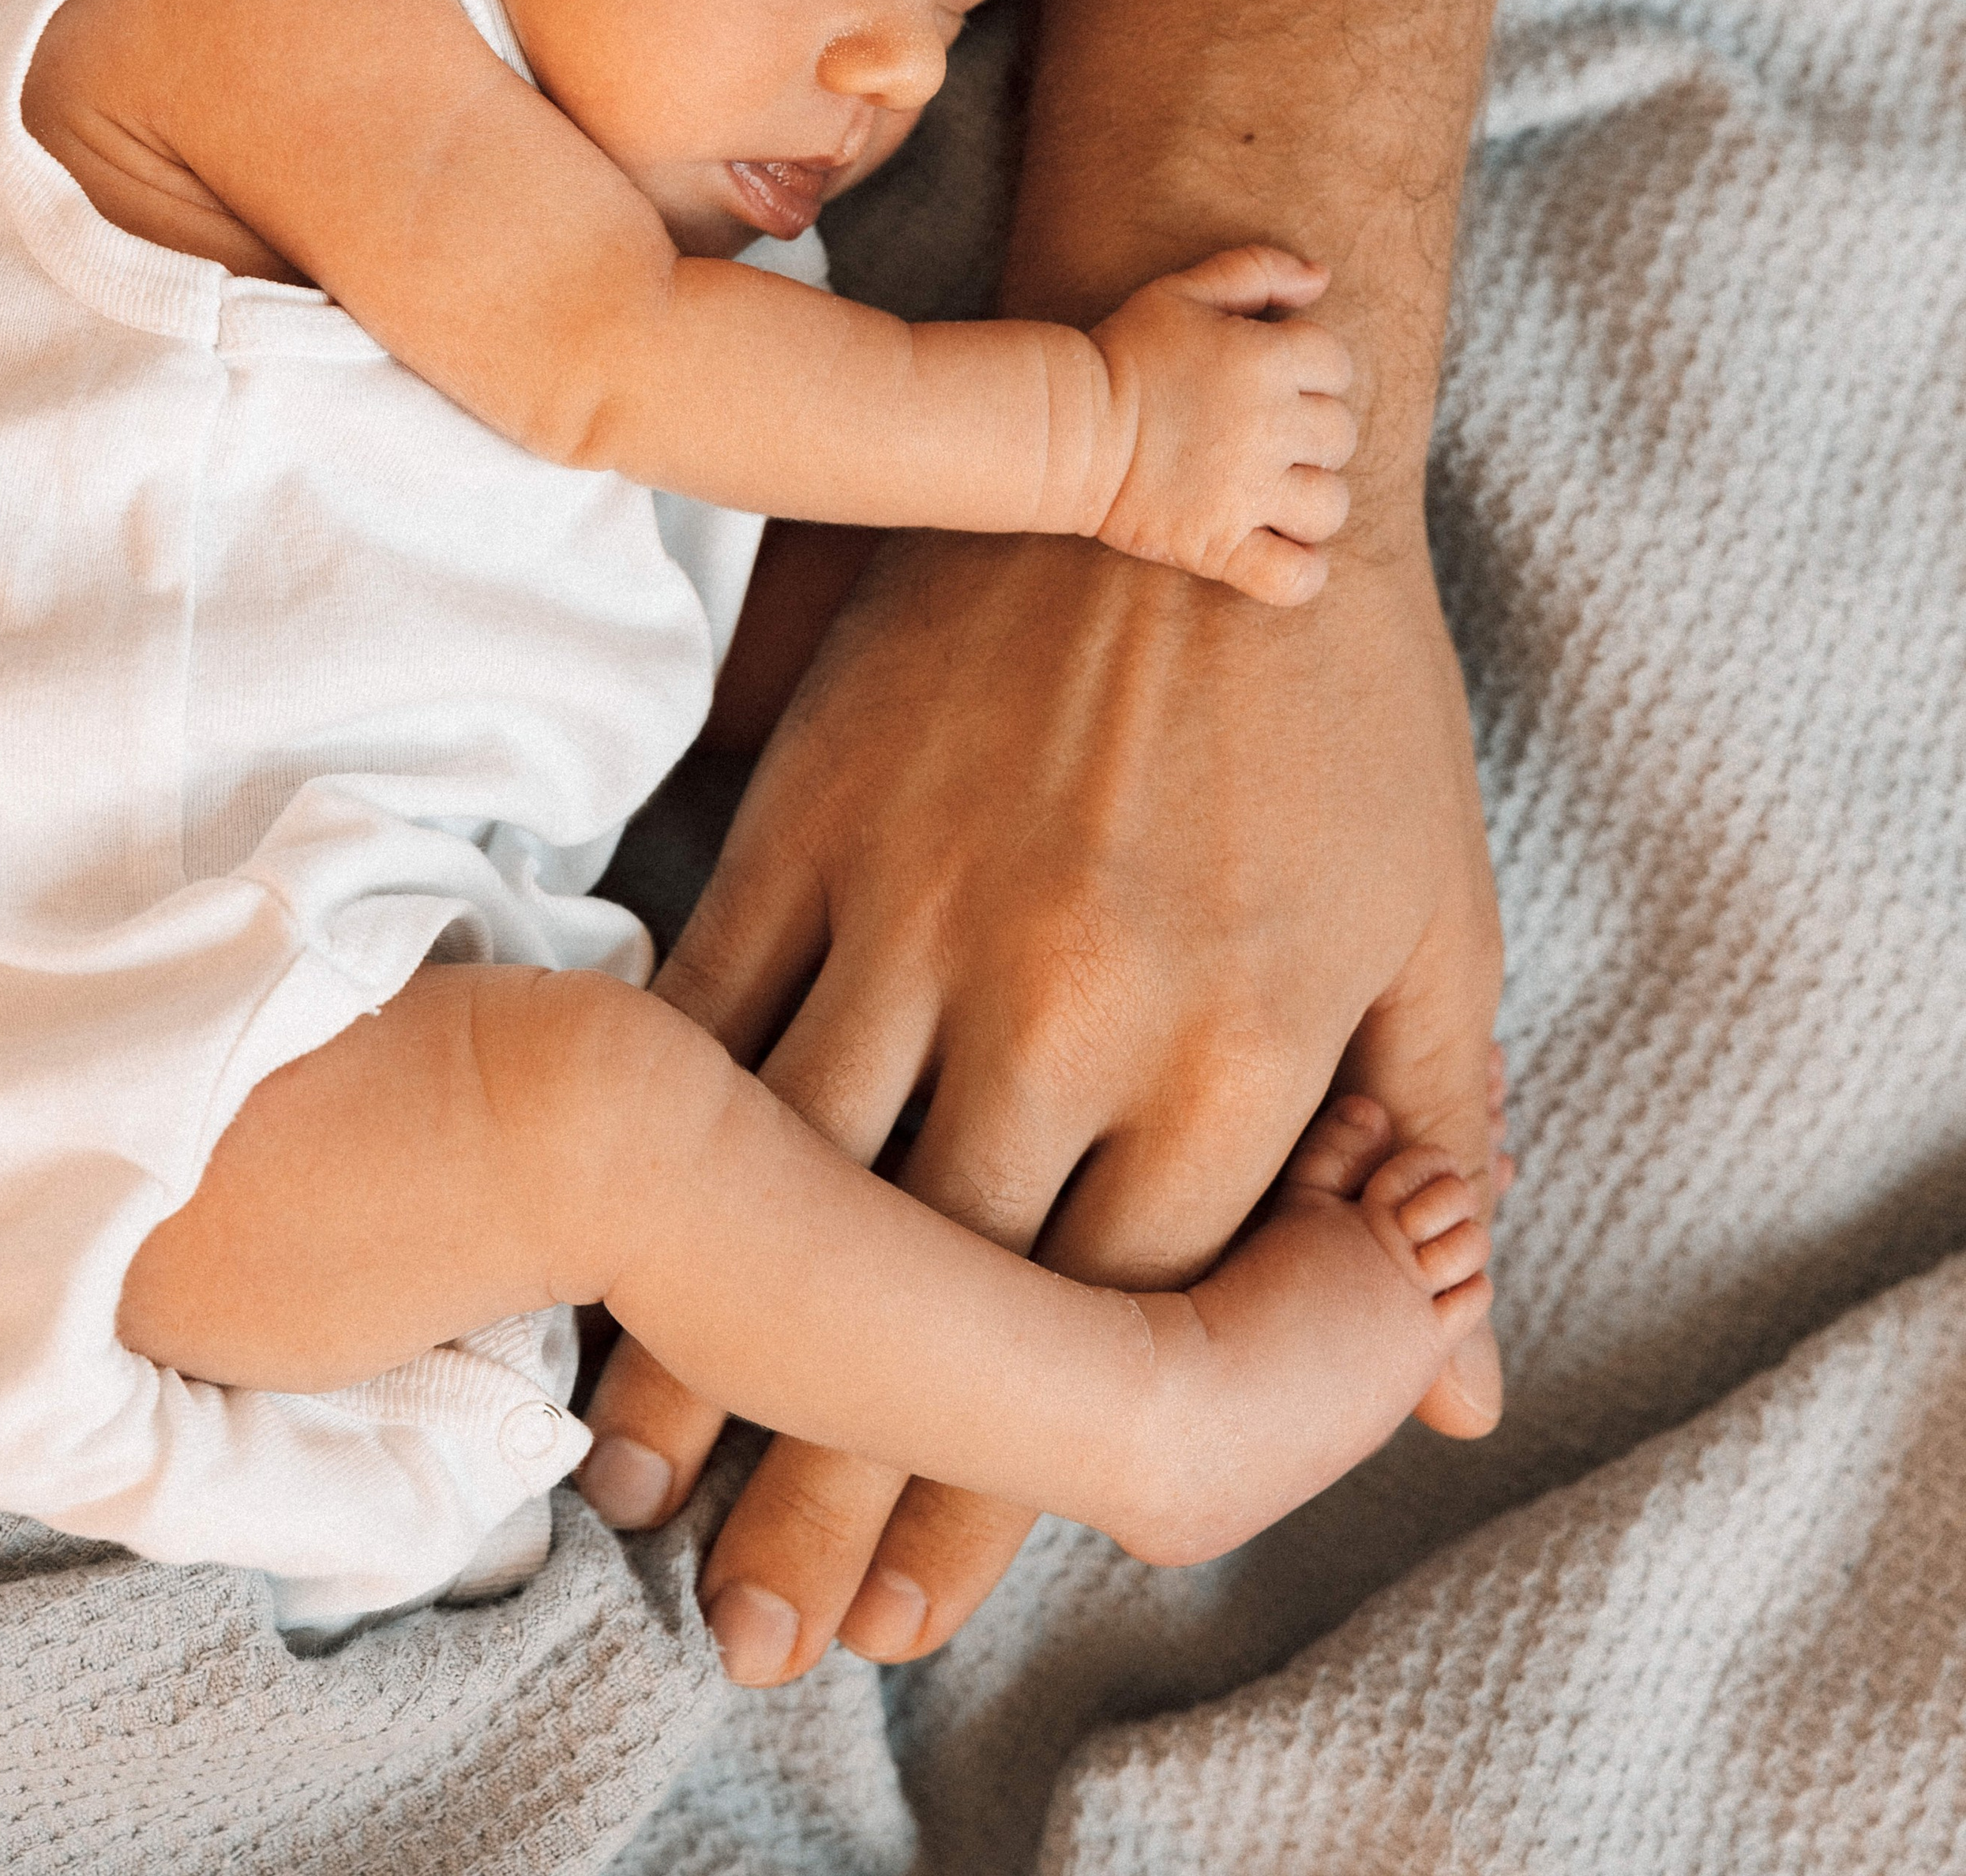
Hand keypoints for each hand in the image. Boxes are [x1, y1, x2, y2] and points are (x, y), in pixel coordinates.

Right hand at [579, 520, 1503, 1686]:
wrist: (1206, 435)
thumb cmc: (1346, 700)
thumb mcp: (1437, 929)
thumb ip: (1438, 1166)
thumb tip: (1450, 1388)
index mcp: (1233, 1053)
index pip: (1118, 1340)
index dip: (1018, 1490)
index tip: (933, 1602)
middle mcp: (1063, 1006)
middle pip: (939, 1304)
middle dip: (851, 1492)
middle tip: (772, 1627)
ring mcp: (919, 908)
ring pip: (796, 1189)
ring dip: (724, 1362)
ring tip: (658, 1512)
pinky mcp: (814, 818)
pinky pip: (712, 1025)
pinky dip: (661, 1160)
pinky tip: (613, 1259)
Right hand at [1084, 247, 1355, 601]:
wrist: (1062, 429)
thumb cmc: (1123, 356)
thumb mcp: (1183, 292)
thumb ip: (1257, 269)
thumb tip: (1320, 277)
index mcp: (1264, 358)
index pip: (1337, 365)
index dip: (1313, 373)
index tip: (1273, 385)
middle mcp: (1267, 425)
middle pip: (1340, 435)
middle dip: (1311, 436)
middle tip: (1264, 439)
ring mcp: (1246, 491)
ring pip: (1331, 505)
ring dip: (1310, 501)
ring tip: (1272, 495)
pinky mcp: (1219, 546)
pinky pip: (1296, 577)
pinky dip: (1301, 573)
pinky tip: (1280, 551)